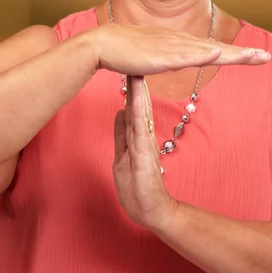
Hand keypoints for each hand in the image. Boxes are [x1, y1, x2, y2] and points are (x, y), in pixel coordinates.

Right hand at [91, 23, 269, 75]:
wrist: (103, 44)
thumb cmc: (125, 52)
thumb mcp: (154, 57)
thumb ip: (167, 59)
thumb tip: (175, 63)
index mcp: (180, 45)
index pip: (212, 50)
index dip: (235, 53)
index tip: (255, 56)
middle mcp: (180, 43)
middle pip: (216, 49)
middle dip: (243, 54)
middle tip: (267, 57)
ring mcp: (171, 48)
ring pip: (207, 52)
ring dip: (230, 54)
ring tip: (252, 56)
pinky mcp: (159, 56)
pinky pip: (184, 56)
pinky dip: (201, 55)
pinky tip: (216, 54)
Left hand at [112, 75, 176, 230]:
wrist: (152, 211)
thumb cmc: (138, 187)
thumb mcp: (123, 156)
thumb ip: (122, 134)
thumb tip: (119, 111)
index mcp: (136, 137)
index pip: (132, 108)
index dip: (130, 88)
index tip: (128, 68)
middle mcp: (142, 139)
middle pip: (138, 108)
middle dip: (136, 85)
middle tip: (136, 61)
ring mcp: (145, 148)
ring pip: (140, 117)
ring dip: (139, 97)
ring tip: (138, 76)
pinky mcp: (145, 159)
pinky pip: (140, 135)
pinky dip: (138, 119)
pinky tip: (135, 106)